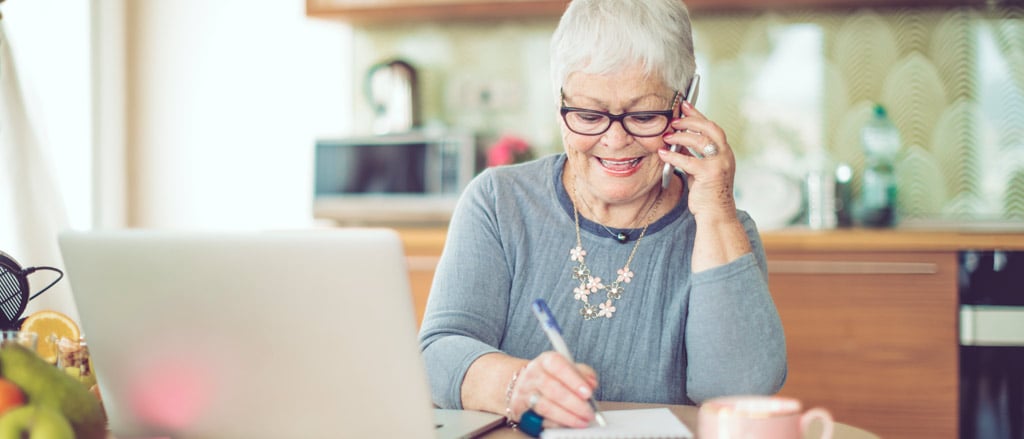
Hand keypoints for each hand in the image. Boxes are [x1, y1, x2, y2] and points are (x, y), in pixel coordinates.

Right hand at [510, 351, 597, 428]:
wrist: (523, 384)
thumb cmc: (551, 376)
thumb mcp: (567, 368)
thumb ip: (582, 373)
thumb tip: (591, 383)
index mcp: (546, 361)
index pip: (558, 366)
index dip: (574, 380)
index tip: (588, 393)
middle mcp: (533, 375)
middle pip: (552, 388)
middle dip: (573, 403)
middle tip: (588, 412)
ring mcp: (525, 392)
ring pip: (545, 406)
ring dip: (566, 416)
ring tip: (582, 421)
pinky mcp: (521, 409)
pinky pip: (539, 419)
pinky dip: (556, 423)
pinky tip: (568, 424)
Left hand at [658, 100, 737, 222]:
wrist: (717, 215)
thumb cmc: (707, 194)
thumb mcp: (700, 170)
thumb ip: (693, 155)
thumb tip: (678, 141)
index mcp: (724, 152)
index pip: (712, 127)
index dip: (698, 115)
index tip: (685, 105)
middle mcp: (725, 155)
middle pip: (710, 128)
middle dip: (690, 121)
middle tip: (674, 120)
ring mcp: (720, 164)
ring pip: (700, 140)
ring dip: (681, 135)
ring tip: (667, 135)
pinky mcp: (710, 174)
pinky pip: (688, 160)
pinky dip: (673, 155)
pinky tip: (663, 153)